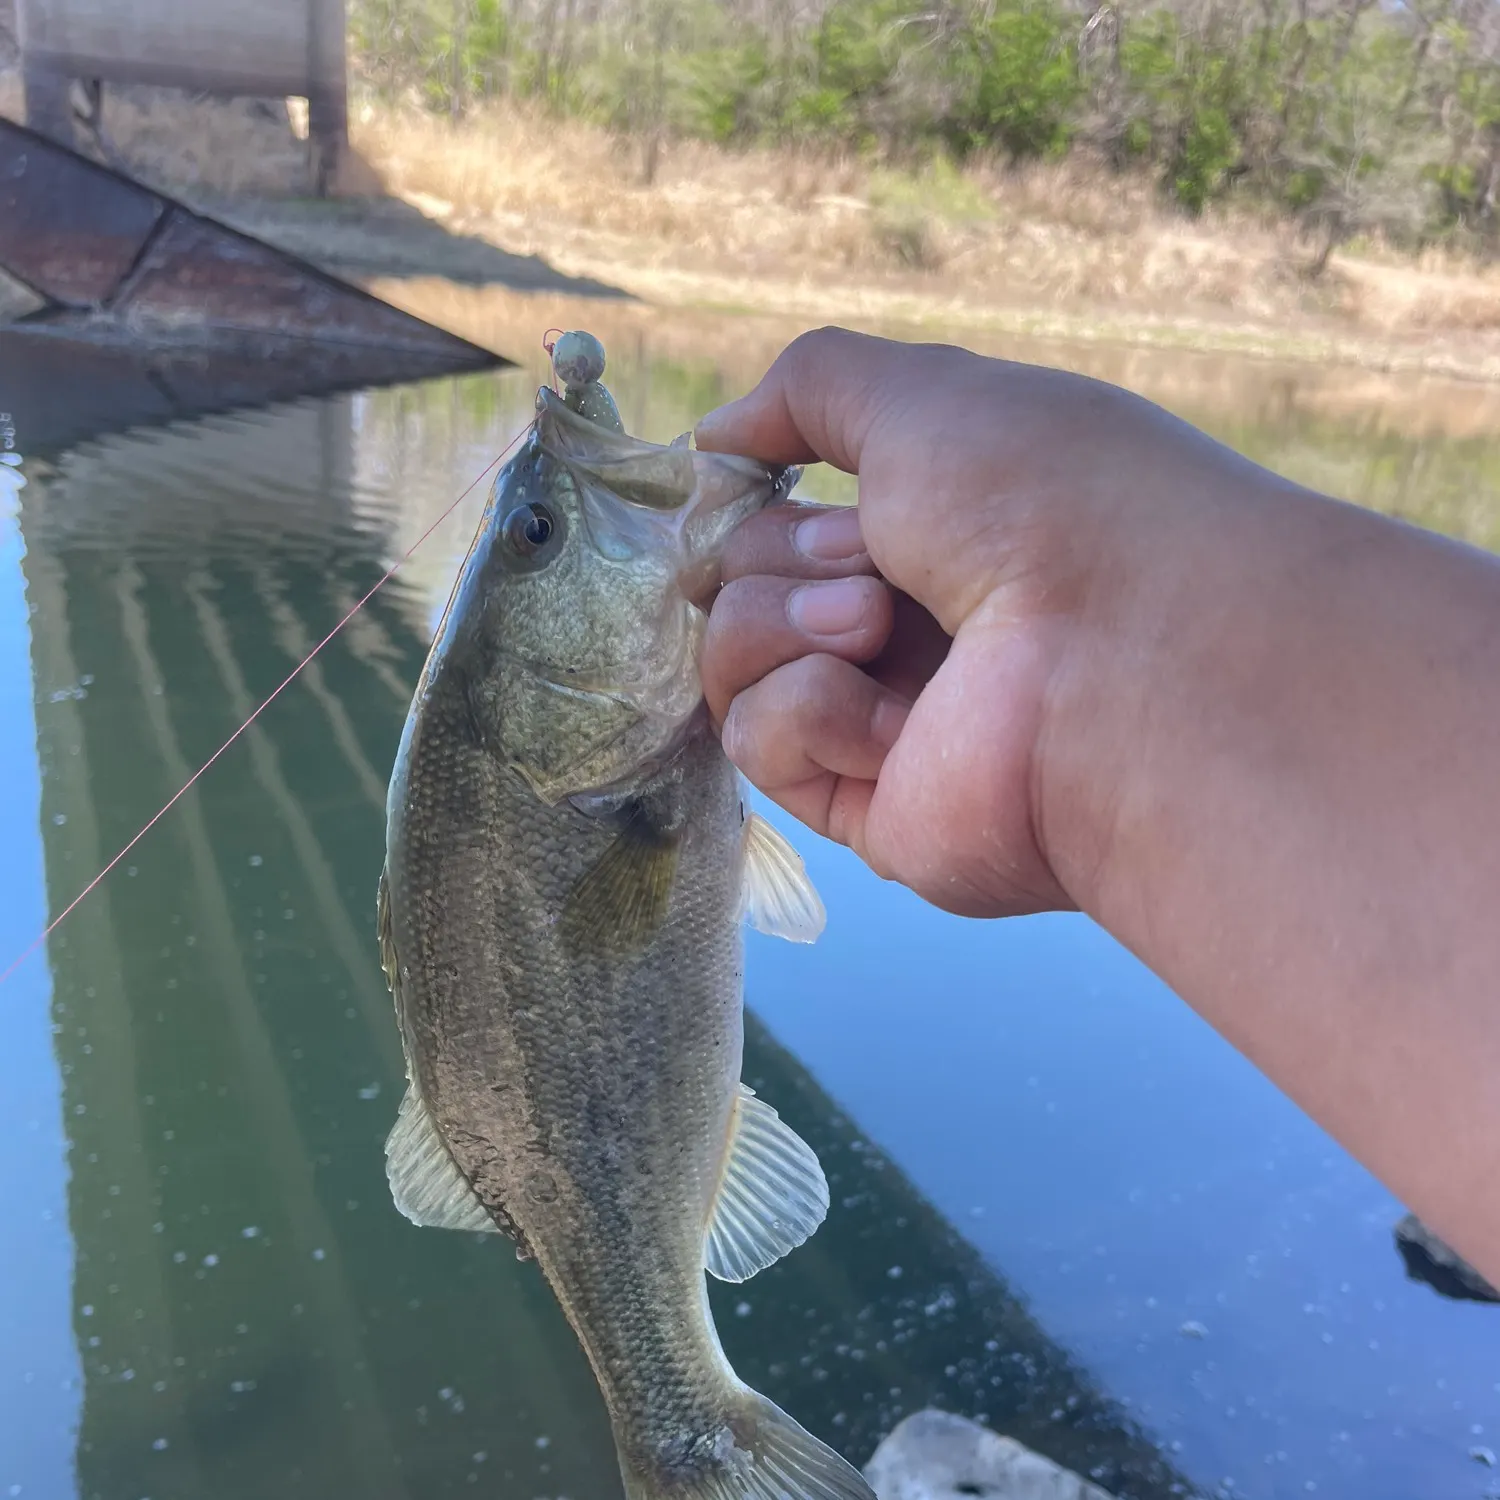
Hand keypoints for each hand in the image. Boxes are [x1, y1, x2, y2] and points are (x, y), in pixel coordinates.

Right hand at [695, 326, 1278, 918]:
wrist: (1116, 658)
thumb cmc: (1037, 506)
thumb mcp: (923, 397)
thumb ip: (812, 388)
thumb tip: (714, 438)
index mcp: (924, 537)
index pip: (772, 519)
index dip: (755, 499)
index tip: (766, 481)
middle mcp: (901, 629)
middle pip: (741, 584)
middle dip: (788, 557)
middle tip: (874, 565)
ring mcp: (881, 721)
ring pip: (732, 661)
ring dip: (788, 624)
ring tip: (875, 628)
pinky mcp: (863, 807)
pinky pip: (758, 743)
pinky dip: (810, 711)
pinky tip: (893, 721)